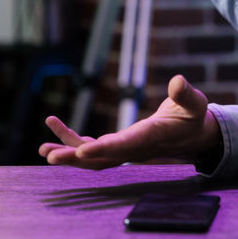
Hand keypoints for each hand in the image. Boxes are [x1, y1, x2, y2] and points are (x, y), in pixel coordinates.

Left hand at [38, 75, 221, 169]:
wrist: (194, 137)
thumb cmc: (193, 116)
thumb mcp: (194, 103)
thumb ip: (186, 94)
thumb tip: (178, 81)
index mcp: (152, 137)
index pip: (126, 145)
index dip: (105, 148)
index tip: (81, 151)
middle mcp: (135, 149)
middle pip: (102, 157)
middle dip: (75, 157)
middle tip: (50, 155)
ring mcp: (125, 151)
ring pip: (93, 157)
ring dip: (68, 152)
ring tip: (43, 149)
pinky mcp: (119, 147)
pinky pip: (93, 148)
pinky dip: (73, 142)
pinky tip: (55, 130)